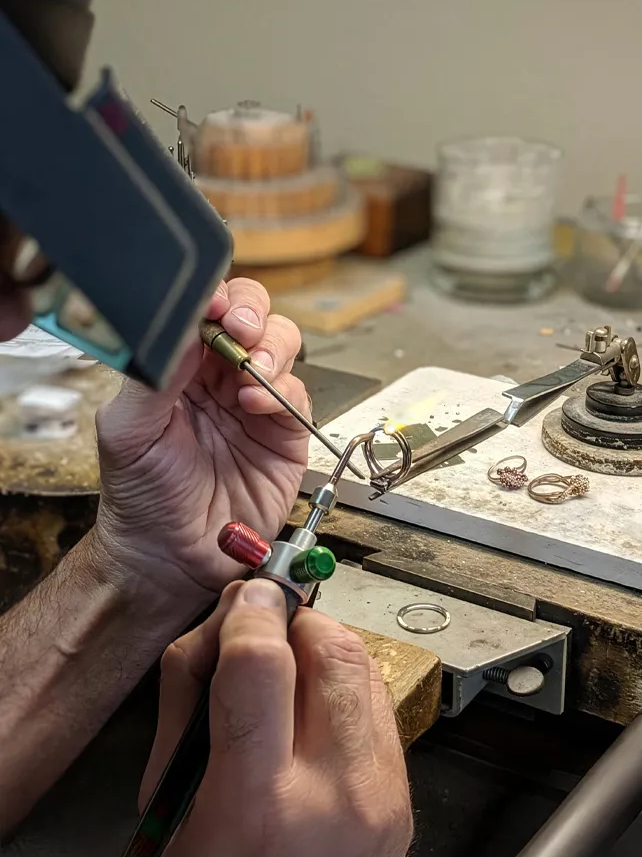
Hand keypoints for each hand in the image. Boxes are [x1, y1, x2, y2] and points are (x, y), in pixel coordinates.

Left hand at [95, 279, 308, 619]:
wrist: (172, 558)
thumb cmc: (142, 497)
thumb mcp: (128, 430)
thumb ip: (154, 375)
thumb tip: (182, 326)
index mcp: (178, 367)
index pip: (203, 311)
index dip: (213, 298)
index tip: (211, 305)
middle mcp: (219, 378)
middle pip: (251, 315)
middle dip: (251, 312)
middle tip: (239, 327)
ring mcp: (255, 403)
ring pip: (282, 345)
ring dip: (272, 347)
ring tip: (252, 371)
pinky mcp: (285, 433)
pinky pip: (298, 394)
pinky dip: (283, 391)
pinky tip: (256, 405)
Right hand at [141, 580, 412, 856]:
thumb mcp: (177, 818)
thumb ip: (197, 715)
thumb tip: (228, 633)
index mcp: (255, 803)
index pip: (259, 664)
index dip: (249, 615)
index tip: (242, 603)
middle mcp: (332, 793)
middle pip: (332, 648)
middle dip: (296, 619)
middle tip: (267, 626)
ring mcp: (381, 795)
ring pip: (366, 667)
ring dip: (325, 646)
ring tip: (290, 664)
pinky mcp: (403, 799)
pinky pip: (380, 707)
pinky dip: (348, 685)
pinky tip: (318, 706)